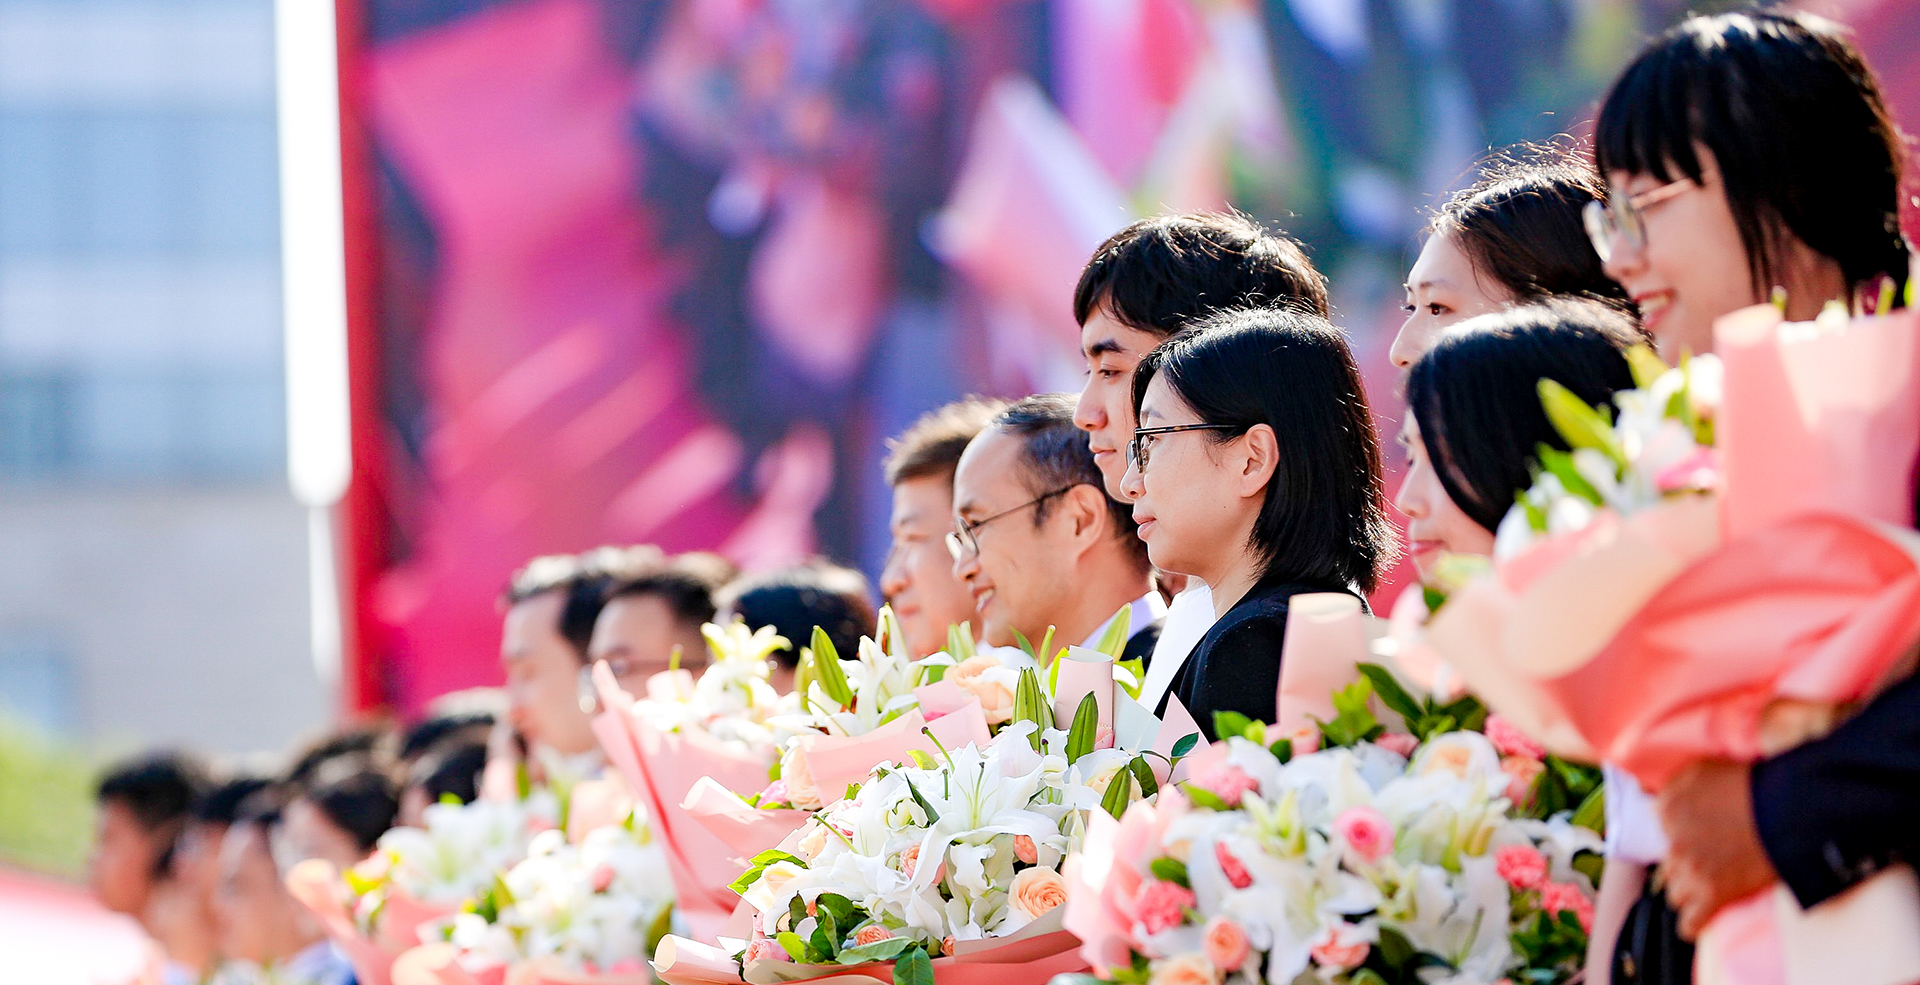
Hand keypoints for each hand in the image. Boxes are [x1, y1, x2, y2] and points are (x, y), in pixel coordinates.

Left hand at [1655, 759, 1779, 938]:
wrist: (1789, 809)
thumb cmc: (1753, 785)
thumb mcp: (1704, 769)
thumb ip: (1677, 787)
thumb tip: (1658, 803)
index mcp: (1668, 808)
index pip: (1662, 834)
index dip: (1683, 839)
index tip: (1702, 841)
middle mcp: (1674, 840)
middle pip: (1669, 866)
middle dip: (1687, 867)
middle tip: (1714, 864)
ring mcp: (1692, 870)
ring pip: (1676, 894)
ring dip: (1692, 893)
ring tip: (1715, 888)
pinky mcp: (1714, 894)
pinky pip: (1689, 923)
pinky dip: (1694, 924)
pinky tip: (1702, 919)